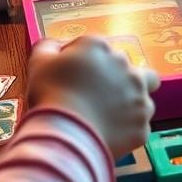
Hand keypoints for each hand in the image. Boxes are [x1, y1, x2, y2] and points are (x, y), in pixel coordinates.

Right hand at [28, 37, 158, 158]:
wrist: (67, 134)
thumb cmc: (51, 95)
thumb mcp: (39, 63)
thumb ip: (48, 48)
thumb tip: (54, 46)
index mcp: (100, 48)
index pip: (96, 49)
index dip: (84, 63)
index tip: (73, 78)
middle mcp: (126, 67)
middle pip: (127, 69)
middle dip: (115, 80)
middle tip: (95, 97)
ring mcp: (139, 97)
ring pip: (142, 96)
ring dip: (129, 103)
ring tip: (108, 118)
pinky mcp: (142, 126)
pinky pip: (137, 127)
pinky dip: (126, 131)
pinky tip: (108, 135)